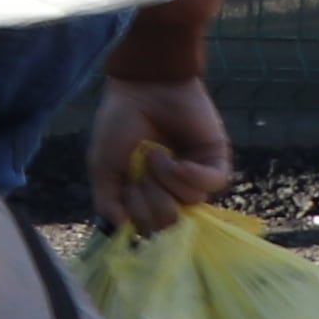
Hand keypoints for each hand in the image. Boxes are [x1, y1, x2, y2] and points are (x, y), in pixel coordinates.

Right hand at [92, 77, 233, 232]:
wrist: (142, 88)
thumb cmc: (118, 123)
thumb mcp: (103, 167)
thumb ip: (108, 202)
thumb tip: (126, 230)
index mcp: (146, 195)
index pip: (149, 228)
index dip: (138, 218)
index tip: (126, 194)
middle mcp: (173, 190)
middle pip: (172, 222)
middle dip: (152, 202)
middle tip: (140, 175)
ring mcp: (197, 176)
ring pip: (191, 203)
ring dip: (167, 181)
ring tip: (155, 155)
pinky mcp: (216, 161)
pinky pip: (213, 184)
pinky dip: (191, 176)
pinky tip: (176, 159)